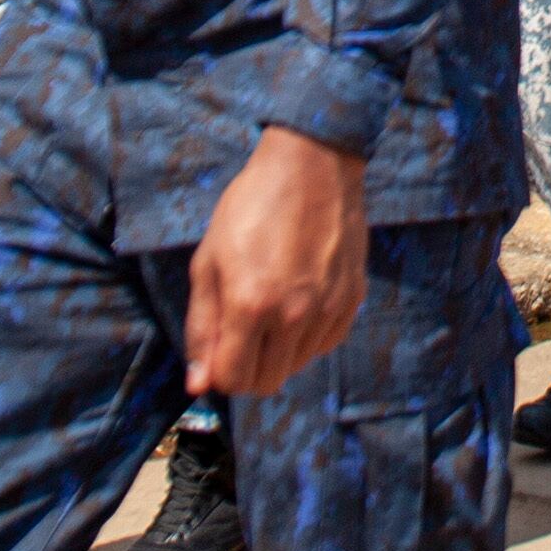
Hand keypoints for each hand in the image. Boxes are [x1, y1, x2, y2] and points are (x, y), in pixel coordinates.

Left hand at [189, 125, 371, 398]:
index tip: (219, 348)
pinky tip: (299, 298)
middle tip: (242, 331)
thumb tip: (197, 385)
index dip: (218, 371)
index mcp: (249, 305)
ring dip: (278, 350)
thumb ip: (202, 326)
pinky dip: (308, 335)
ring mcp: (328, 310)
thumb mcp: (209, 261)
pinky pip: (324, 343)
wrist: (312, 165)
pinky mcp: (352, 300)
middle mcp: (293, 316)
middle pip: (267, 383)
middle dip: (247, 368)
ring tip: (272, 304)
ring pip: (297, 366)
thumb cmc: (252, 206)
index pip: (233, 380)